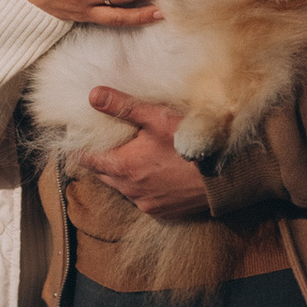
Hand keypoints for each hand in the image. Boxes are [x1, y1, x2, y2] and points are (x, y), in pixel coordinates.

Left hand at [85, 86, 214, 217]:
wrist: (224, 177)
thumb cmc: (189, 144)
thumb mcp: (156, 118)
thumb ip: (123, 107)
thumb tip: (93, 94)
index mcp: (121, 167)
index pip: (86, 159)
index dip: (82, 146)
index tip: (82, 136)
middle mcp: (128, 189)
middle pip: (103, 173)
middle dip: (102, 158)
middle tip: (108, 141)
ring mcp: (144, 203)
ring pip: (121, 187)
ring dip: (123, 173)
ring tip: (133, 155)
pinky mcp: (161, 211)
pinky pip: (141, 198)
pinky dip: (142, 186)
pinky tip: (153, 172)